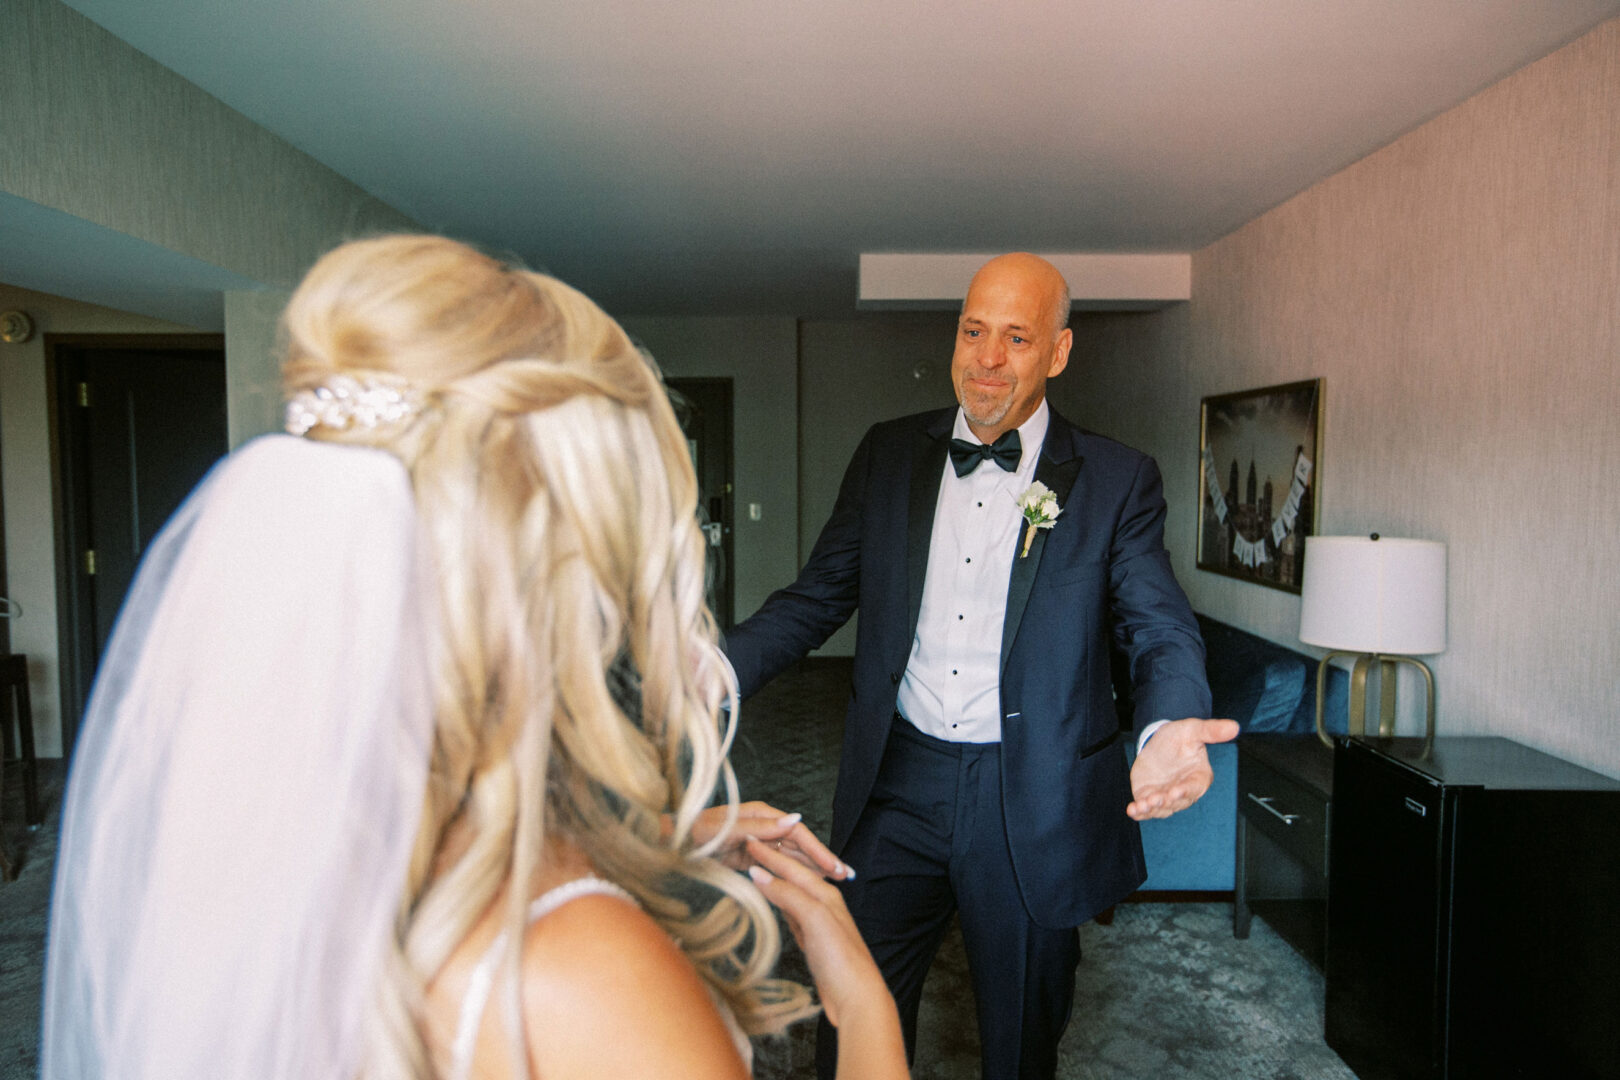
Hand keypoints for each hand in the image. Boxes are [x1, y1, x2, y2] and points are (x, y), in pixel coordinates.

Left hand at [686, 802, 854, 880]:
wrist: (673, 845)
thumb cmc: (695, 834)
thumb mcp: (727, 830)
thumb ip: (760, 827)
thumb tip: (794, 820)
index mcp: (761, 814)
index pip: (798, 832)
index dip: (817, 850)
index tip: (833, 866)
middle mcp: (764, 825)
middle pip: (800, 843)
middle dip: (823, 859)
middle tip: (845, 875)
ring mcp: (759, 841)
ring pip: (793, 855)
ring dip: (814, 867)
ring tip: (836, 880)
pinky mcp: (752, 856)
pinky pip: (780, 865)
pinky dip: (796, 873)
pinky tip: (810, 883)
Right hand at [744, 838, 889, 1028]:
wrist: (856, 997)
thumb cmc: (840, 958)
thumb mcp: (814, 919)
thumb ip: (788, 894)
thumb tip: (759, 874)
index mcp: (825, 894)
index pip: (792, 868)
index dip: (769, 855)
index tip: (749, 840)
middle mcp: (824, 905)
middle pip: (793, 877)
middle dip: (772, 862)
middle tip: (750, 847)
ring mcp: (819, 924)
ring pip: (792, 895)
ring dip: (775, 882)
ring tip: (757, 871)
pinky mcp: (814, 944)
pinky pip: (793, 916)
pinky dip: (781, 905)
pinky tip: (777, 906)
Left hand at [1127, 717, 1239, 820]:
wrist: (1159, 740)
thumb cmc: (1181, 737)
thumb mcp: (1194, 730)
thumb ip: (1211, 731)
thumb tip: (1234, 727)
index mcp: (1199, 778)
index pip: (1193, 788)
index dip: (1185, 791)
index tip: (1176, 791)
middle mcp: (1183, 791)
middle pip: (1176, 802)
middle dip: (1165, 801)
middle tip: (1155, 799)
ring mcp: (1166, 796)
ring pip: (1161, 808)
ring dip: (1151, 809)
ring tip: (1141, 806)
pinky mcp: (1150, 797)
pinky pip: (1146, 809)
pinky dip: (1139, 812)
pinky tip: (1132, 810)